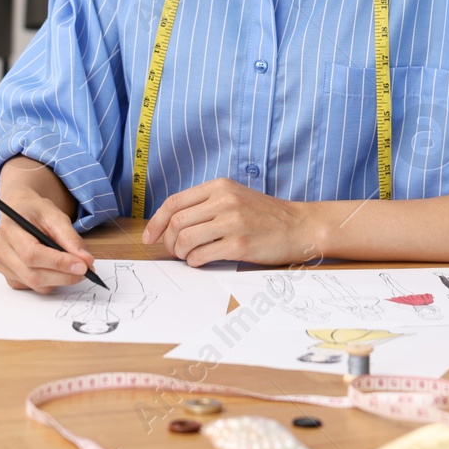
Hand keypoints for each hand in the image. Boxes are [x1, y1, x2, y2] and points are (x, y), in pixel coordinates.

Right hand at [0, 191, 95, 292]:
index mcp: (9, 228)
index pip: (32, 254)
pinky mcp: (10, 277)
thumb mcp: (55, 215)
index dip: (59, 263)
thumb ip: (70, 237)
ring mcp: (3, 266)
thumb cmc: (35, 211)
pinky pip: (34, 287)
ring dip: (60, 280)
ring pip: (35, 284)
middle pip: (33, 274)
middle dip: (64, 276)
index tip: (83, 266)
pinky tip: (58, 269)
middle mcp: (0, 250)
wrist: (20, 211)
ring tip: (75, 268)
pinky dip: (51, 282)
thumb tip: (86, 260)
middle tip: (86, 270)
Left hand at [141, 178, 317, 266]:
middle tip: (174, 251)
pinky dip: (195, 262)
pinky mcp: (240, 245)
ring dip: (180, 253)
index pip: (174, 202)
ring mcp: (232, 222)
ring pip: (186, 239)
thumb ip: (206, 204)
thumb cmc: (265, 215)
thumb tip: (172, 224)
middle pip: (177, 222)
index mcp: (219, 186)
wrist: (300, 226)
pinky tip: (201, 261)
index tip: (149, 237)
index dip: (156, 222)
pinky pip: (202, 256)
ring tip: (188, 257)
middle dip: (168, 241)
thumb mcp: (235, 196)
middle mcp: (224, 201)